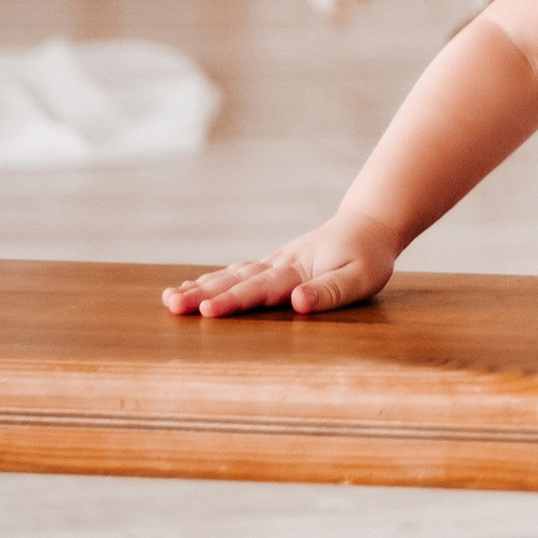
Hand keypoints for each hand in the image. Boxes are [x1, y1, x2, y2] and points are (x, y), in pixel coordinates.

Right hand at [163, 225, 396, 318]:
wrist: (367, 225)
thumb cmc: (368, 257)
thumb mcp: (361, 278)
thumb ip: (329, 292)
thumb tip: (297, 303)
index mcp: (299, 270)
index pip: (260, 288)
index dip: (233, 301)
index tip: (207, 312)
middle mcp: (279, 264)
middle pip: (236, 280)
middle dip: (202, 294)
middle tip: (172, 306)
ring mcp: (273, 262)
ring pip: (231, 275)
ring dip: (200, 287)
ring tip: (169, 300)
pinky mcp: (272, 265)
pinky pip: (237, 273)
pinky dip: (211, 280)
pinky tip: (190, 288)